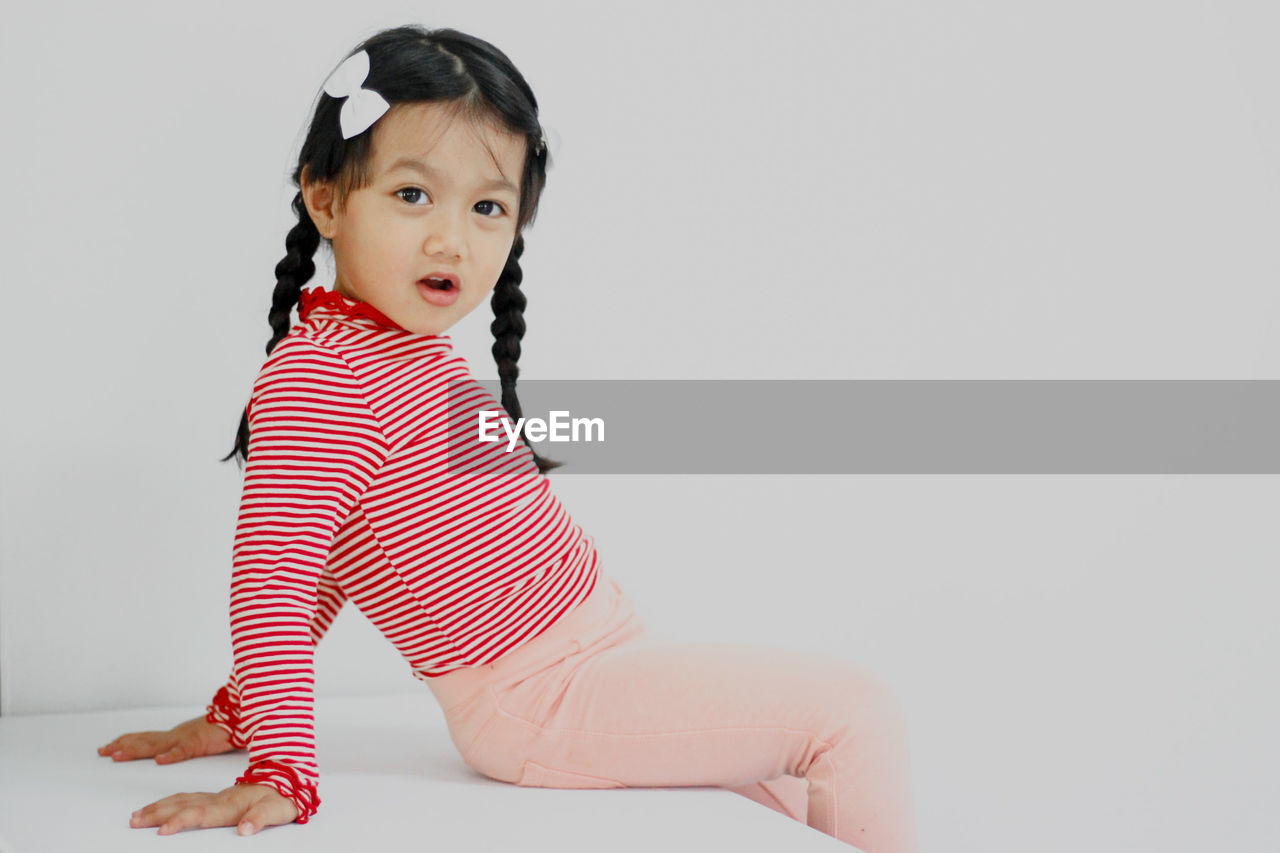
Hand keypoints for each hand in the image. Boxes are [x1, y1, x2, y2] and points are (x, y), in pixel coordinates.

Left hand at [98, 715, 234, 763]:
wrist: (244, 714)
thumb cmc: (225, 727)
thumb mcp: (200, 736)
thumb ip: (186, 743)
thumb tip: (171, 751)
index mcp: (176, 734)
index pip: (147, 737)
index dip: (127, 741)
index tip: (109, 746)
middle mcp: (176, 734)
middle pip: (145, 740)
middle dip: (122, 746)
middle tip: (103, 751)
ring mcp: (186, 737)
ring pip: (157, 745)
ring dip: (136, 750)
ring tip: (118, 755)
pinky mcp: (201, 742)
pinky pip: (184, 749)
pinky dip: (172, 755)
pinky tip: (160, 761)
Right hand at [129, 782, 297, 834]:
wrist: (288, 780)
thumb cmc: (280, 799)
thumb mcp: (275, 811)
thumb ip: (259, 819)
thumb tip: (245, 830)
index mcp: (228, 805)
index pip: (199, 814)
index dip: (180, 822)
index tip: (162, 831)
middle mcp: (217, 799)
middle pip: (181, 805)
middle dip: (156, 814)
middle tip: (133, 821)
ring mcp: (215, 797)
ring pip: (180, 799)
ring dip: (158, 807)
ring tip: (137, 815)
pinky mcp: (215, 797)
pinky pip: (186, 797)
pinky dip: (169, 801)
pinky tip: (161, 805)